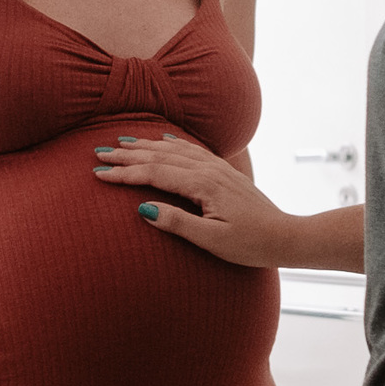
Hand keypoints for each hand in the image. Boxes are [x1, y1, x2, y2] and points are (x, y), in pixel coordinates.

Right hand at [92, 136, 295, 265]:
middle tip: (99, 152)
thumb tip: (144, 208)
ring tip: (122, 142)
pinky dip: (172, 143)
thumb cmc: (250, 244)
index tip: (98, 173)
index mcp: (203, 185)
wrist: (286, 237)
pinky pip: (192, 150)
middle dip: (128, 154)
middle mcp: (209, 171)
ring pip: (174, 150)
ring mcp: (218, 169)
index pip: (154, 174)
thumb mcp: (212, 240)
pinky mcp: (224, 173)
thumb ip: (178, 223)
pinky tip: (164, 140)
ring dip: (146, 145)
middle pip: (160, 156)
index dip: (124, 173)